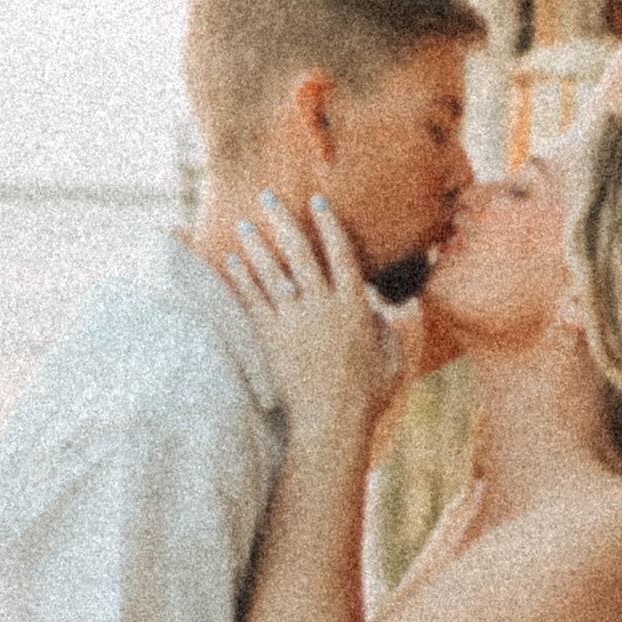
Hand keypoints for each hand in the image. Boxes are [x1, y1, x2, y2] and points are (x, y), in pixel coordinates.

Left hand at [224, 192, 396, 439]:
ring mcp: (295, 322)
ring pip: (271, 273)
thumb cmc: (366, 397)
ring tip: (242, 225)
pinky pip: (253, 301)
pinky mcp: (272, 340)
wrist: (331, 424)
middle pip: (299, 253)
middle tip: (266, 198)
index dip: (328, 225)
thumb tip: (380, 313)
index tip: (316, 202)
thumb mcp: (390, 360)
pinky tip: (230, 262)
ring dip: (256, 246)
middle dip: (282, 221)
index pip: (340, 253)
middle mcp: (323, 306)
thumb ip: (386, 331)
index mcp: (355, 307)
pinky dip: (241, 279)